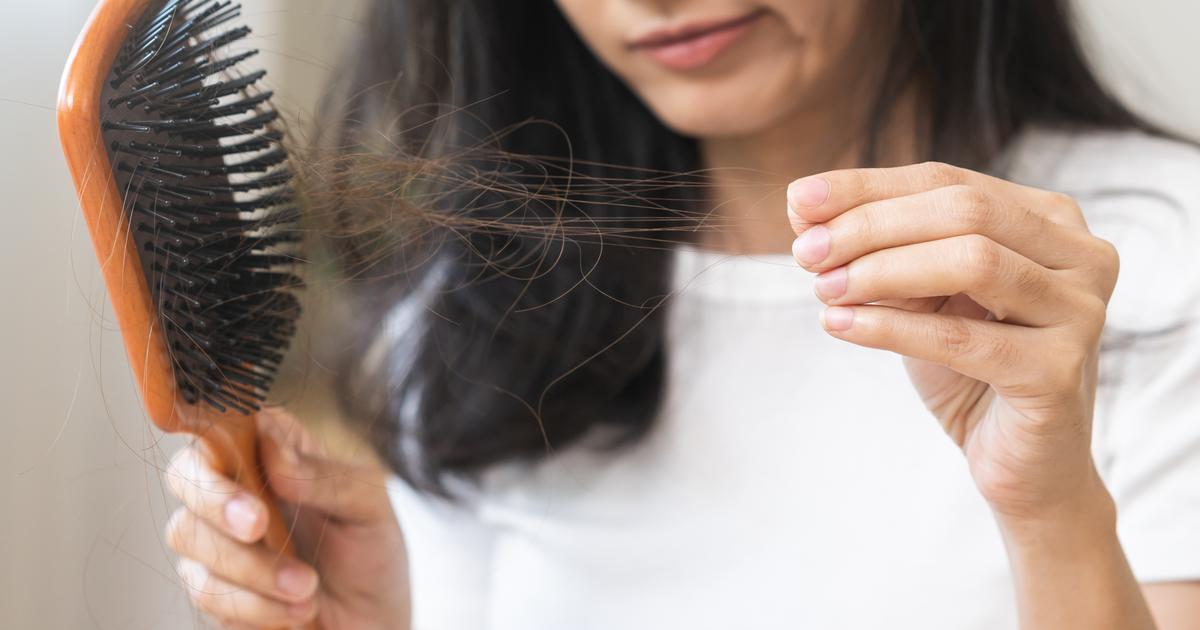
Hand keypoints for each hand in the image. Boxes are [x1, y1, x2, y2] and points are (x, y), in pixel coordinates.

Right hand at [164, 408, 409, 628]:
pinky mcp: (212, 587)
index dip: (215, 438)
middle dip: (220, 505)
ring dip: (252, 570)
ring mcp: (217, 538)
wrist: (372, 622)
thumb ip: (324, 477)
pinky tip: (295, 613)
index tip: (247, 471)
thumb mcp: (369, 508)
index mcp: (272, 450)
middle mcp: (236, 486)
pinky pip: (205, 593)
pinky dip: (254, 607)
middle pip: (186, 478)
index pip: (222, 424)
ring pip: (190, 538)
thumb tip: (275, 453)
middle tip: (260, 527)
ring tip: (308, 590)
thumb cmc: (371, 552)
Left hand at [786, 162, 1119, 524]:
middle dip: (872, 226)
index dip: (868, 187)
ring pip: (972, 261)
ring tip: (824, 289)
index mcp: (1049, 219)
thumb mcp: (919, 295)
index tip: (798, 201)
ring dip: (882, 271)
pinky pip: (963, 338)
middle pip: (964, 211)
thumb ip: (876, 246)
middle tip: (807, 253)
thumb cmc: (968, 367)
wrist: (1021, 462)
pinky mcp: (1060, 371)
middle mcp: (1080, 255)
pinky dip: (891, 328)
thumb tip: (802, 203)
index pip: (948, 181)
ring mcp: (1080, 311)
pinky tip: (840, 326)